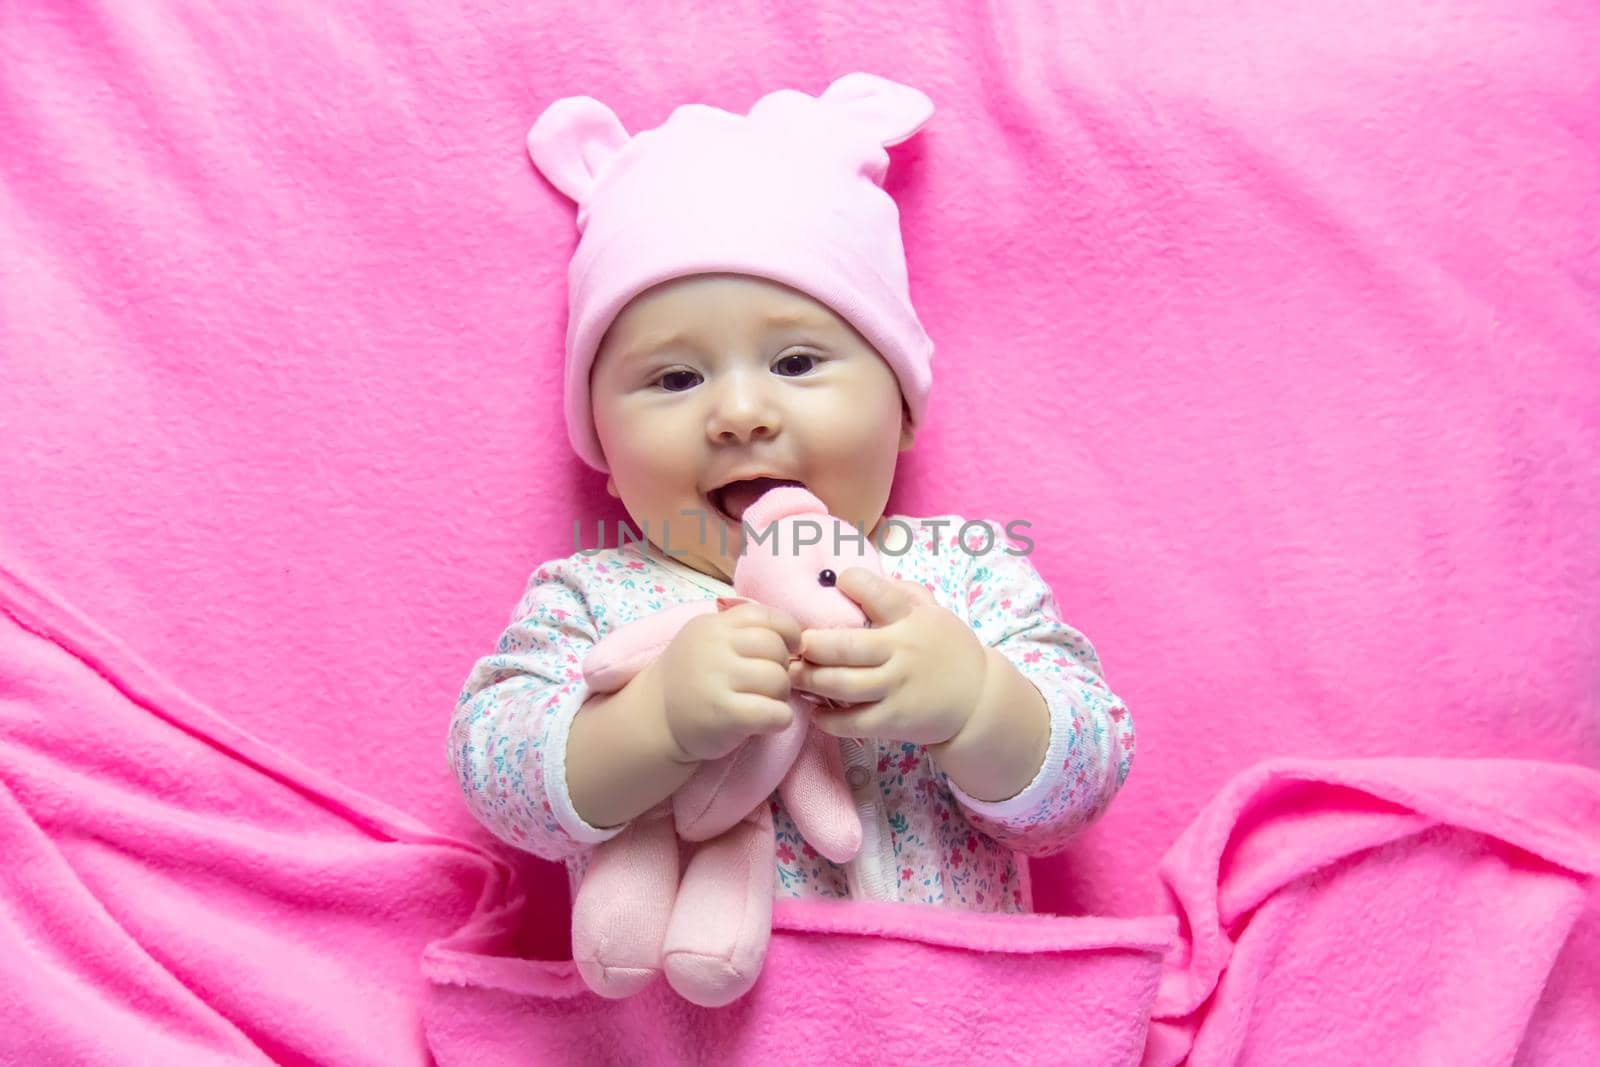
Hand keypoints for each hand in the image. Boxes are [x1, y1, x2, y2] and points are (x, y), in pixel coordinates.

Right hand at [656, 602, 802, 762]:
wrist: (655, 719)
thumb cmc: (693, 679)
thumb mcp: (708, 642)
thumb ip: (743, 633)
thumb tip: (797, 637)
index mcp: (712, 626)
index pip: (763, 615)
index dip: (787, 631)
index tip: (790, 648)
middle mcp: (713, 648)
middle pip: (775, 648)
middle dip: (783, 668)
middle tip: (771, 684)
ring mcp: (716, 680)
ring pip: (778, 680)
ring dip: (781, 695)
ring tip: (766, 702)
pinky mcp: (723, 715)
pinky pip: (774, 712)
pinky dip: (780, 719)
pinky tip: (768, 721)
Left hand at [788, 568, 988, 745]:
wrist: (978, 698)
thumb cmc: (948, 649)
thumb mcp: (934, 612)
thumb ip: (901, 592)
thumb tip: (859, 576)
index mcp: (910, 619)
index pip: (877, 593)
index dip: (852, 582)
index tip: (836, 583)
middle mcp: (902, 652)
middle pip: (844, 647)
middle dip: (810, 644)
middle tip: (791, 643)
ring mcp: (897, 688)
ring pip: (842, 685)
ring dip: (810, 680)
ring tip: (792, 674)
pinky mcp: (895, 720)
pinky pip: (853, 721)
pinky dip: (828, 718)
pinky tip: (816, 710)